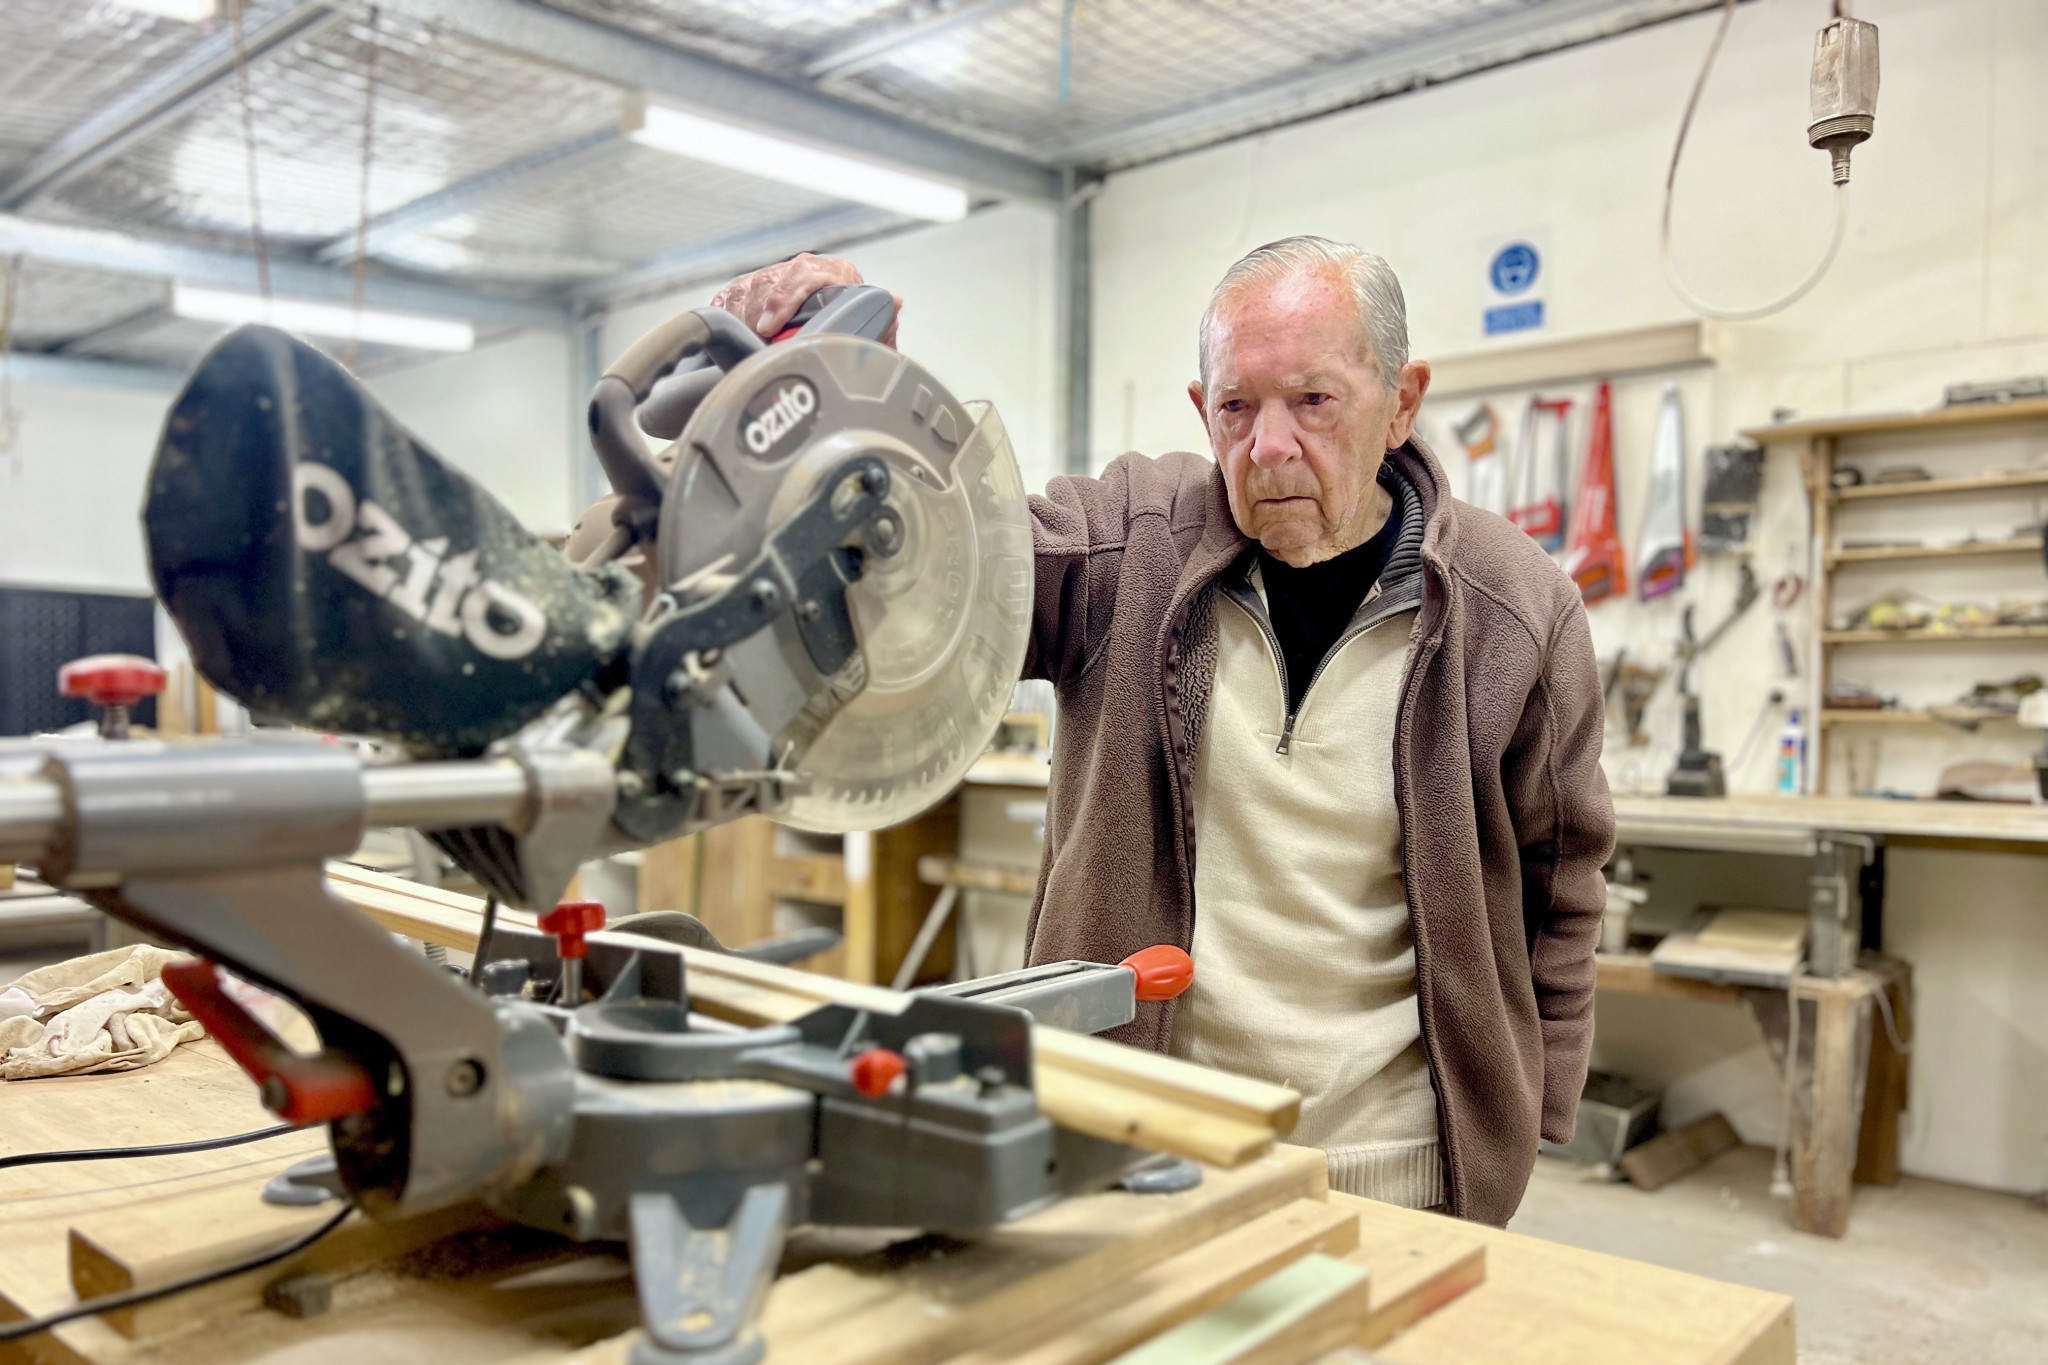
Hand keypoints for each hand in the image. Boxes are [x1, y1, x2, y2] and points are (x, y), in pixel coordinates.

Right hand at [710, 253, 901, 347]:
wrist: (844, 335)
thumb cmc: (860, 336)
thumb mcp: (876, 335)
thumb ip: (883, 323)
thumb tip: (893, 302)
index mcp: (835, 274)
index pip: (805, 273)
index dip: (784, 298)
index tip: (770, 325)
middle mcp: (804, 271)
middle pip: (769, 281)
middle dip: (758, 313)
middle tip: (755, 340)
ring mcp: (777, 279)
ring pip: (747, 288)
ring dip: (741, 316)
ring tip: (746, 342)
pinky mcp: (754, 290)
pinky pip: (731, 295)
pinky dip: (725, 310)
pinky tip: (729, 328)